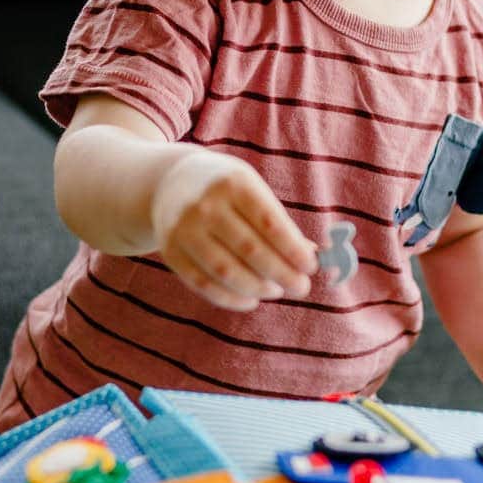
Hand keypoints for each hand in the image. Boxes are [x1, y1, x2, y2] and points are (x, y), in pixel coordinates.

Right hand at [150, 149, 315, 310]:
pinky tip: (251, 300)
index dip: (293, 250)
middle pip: (250, 250)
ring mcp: (184, 228)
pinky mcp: (170, 251)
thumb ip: (279, 223)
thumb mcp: (253, 190)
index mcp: (234, 183)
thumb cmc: (227, 191)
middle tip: (301, 287)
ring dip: (258, 288)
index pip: (269, 223)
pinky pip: (203, 284)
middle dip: (281, 274)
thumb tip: (312, 256)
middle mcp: (205, 204)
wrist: (171, 182)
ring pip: (226, 271)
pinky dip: (231, 299)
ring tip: (277, 291)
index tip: (311, 267)